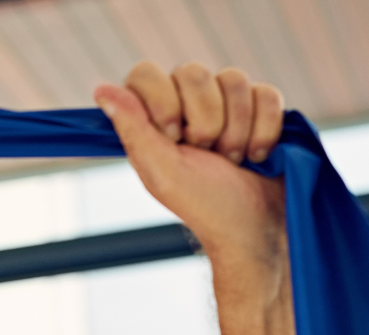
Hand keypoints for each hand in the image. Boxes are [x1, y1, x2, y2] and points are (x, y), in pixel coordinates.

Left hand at [95, 62, 285, 269]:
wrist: (255, 228)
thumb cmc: (205, 206)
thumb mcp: (162, 172)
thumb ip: (134, 129)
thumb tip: (101, 90)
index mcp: (154, 120)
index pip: (146, 74)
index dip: (162, 99)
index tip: (174, 137)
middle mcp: (187, 105)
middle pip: (194, 72)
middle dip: (206, 120)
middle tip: (208, 155)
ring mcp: (226, 105)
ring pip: (234, 78)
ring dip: (237, 127)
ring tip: (234, 160)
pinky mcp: (262, 110)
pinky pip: (267, 93)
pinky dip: (265, 128)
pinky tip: (258, 155)